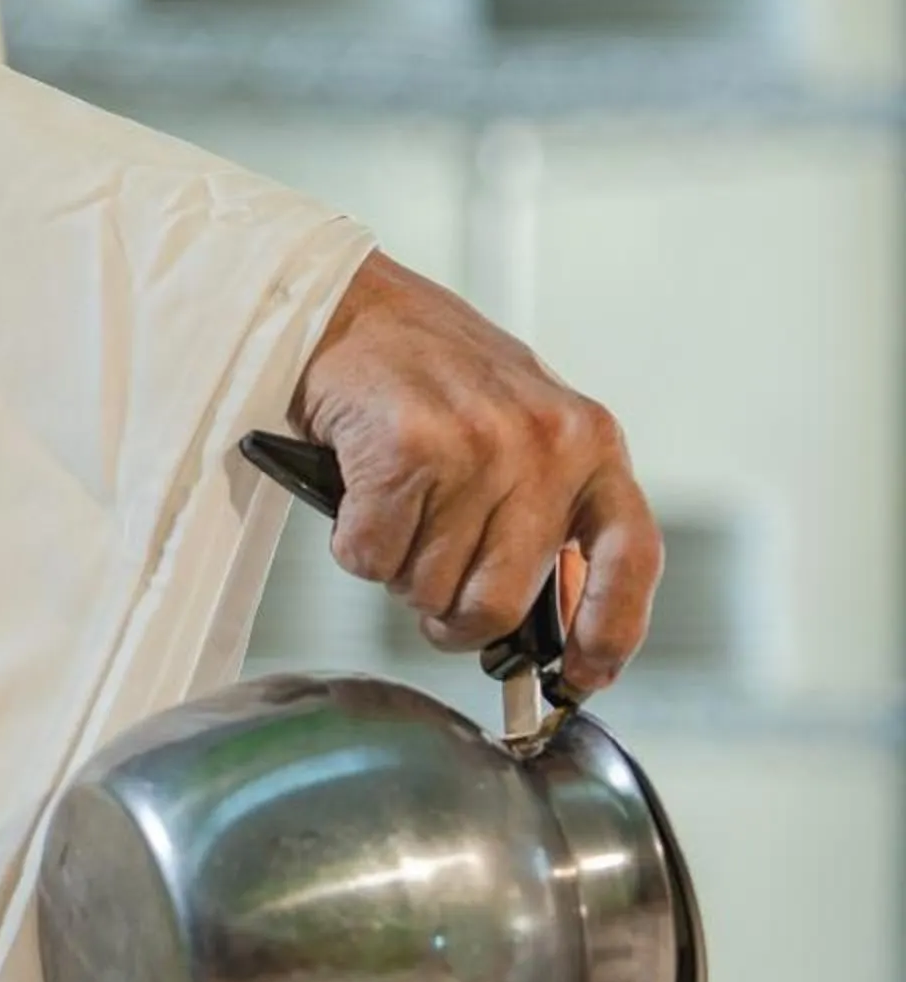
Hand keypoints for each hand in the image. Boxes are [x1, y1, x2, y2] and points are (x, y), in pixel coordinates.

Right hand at [290, 249, 661, 699]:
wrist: (350, 306)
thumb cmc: (431, 375)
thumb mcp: (525, 431)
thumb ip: (551, 515)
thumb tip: (560, 629)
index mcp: (590, 442)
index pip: (630, 559)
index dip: (610, 633)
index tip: (582, 674)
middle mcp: (543, 443)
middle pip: (503, 604)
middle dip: (454, 616)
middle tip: (429, 579)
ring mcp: (476, 445)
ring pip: (429, 588)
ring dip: (399, 570)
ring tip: (397, 509)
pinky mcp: (405, 449)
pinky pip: (371, 557)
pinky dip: (354, 543)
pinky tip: (361, 494)